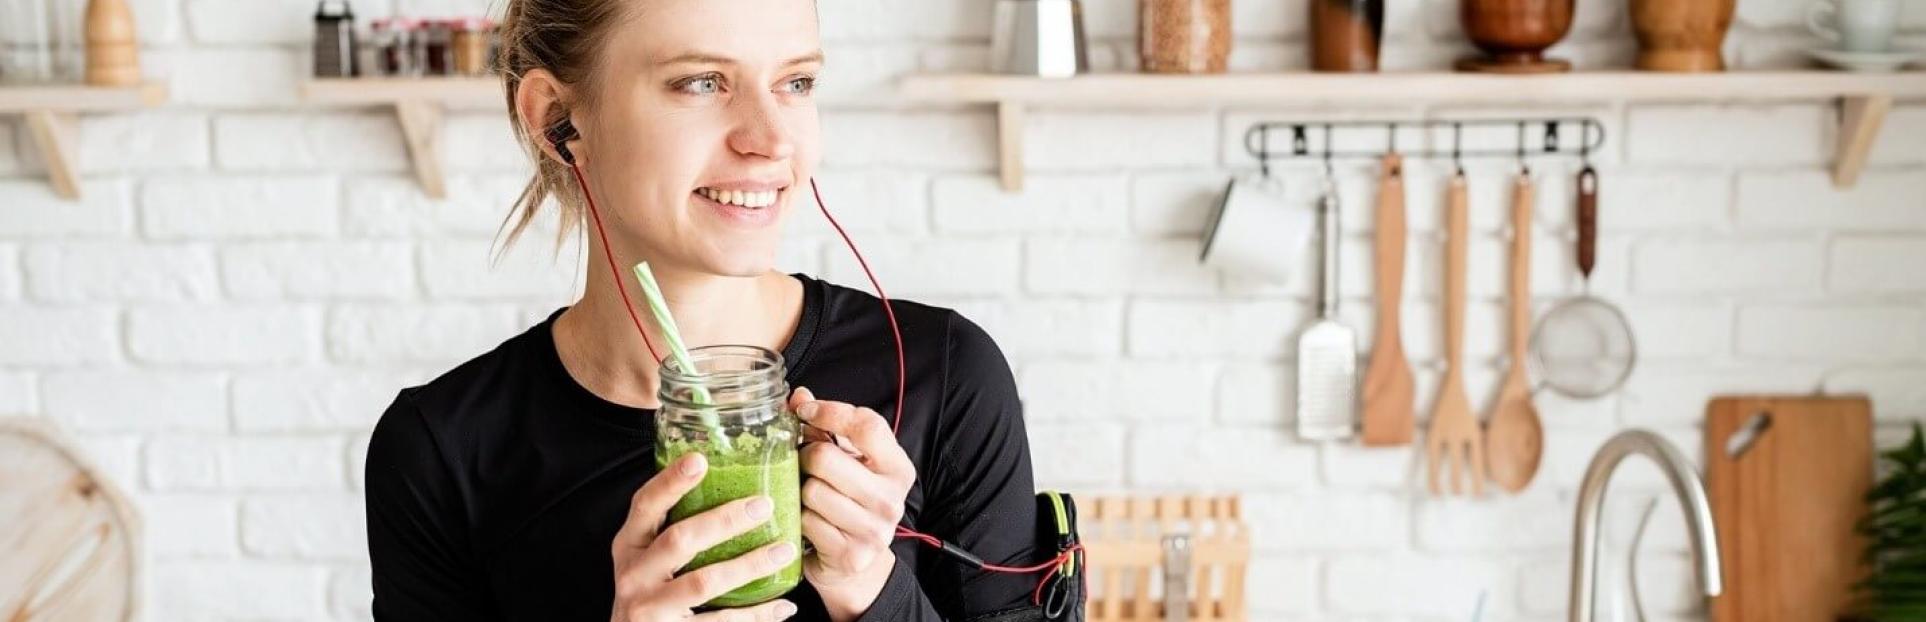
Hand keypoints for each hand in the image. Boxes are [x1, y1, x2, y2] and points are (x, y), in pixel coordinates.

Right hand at [609, 453, 799, 621]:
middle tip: (763, 505)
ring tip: (784, 551)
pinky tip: (782, 606)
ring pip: (705, 581)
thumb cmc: (650, 594)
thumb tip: (724, 483)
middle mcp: (634, 575)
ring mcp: (650, 608)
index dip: (670, 482)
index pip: (645, 505)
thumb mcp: (648, 560)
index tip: (699, 460)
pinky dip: (756, 614)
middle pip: (680, 540)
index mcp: (629, 546)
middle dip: (725, 520)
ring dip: (750, 565)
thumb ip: (672, 528)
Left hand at [789, 387, 916, 620]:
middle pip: (826, 457)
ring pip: (812, 491)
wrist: (856, 564)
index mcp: (897, 468)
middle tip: (806, 465)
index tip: (805, 410)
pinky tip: (811, 522)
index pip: (867, 425)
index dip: (830, 412)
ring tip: (810, 498)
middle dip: (806, 457)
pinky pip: (807, 522)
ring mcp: (874, 530)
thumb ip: (826, 428)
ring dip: (802, 492)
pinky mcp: (851, 554)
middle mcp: (891, 499)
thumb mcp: (849, 462)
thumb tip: (799, 396)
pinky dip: (801, 520)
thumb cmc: (850, 503)